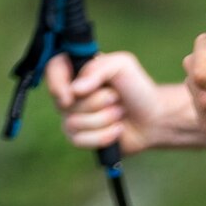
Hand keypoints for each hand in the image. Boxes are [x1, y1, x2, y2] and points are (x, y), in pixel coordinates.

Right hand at [43, 48, 197, 154]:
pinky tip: (117, 130)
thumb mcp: (122, 65)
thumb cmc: (137, 88)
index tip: (71, 94)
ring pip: (72, 123)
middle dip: (96, 102)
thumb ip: (97, 68)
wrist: (153, 118)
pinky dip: (103, 136)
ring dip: (104, 119)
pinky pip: (79, 140)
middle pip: (63, 102)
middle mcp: (71, 93)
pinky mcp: (81, 137)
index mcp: (77, 71)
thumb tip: (74, 90)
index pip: (52, 69)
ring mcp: (73, 116)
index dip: (56, 82)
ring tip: (120, 113)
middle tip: (116, 98)